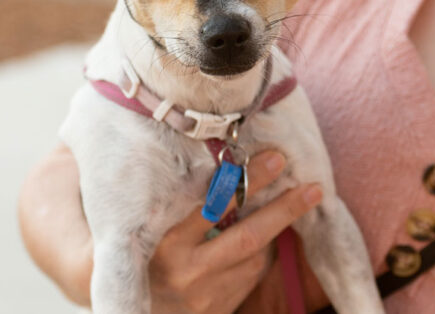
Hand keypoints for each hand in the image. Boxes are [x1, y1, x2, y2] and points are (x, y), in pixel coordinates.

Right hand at [18, 145, 322, 312]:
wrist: (123, 307)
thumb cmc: (124, 246)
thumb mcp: (124, 218)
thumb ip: (144, 189)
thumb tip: (148, 137)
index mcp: (160, 240)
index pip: (214, 206)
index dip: (247, 181)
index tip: (275, 157)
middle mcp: (183, 270)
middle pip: (247, 236)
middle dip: (282, 208)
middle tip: (311, 184)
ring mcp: (203, 294)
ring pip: (255, 256)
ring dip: (278, 228)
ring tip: (301, 198)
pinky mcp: (216, 310)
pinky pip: (252, 277)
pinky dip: (264, 251)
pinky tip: (267, 231)